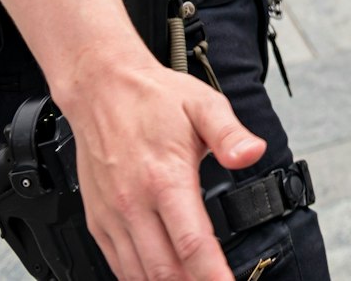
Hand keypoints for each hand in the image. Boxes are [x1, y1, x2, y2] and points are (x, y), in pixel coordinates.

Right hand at [65, 62, 266, 280]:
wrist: (101, 89)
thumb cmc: (153, 98)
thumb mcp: (203, 104)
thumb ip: (230, 134)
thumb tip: (252, 153)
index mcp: (165, 179)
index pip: (192, 243)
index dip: (212, 274)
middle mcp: (135, 203)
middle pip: (165, 269)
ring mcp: (113, 215)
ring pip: (139, 273)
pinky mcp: (98, 220)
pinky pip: (117, 264)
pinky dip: (140, 278)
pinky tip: (160, 277)